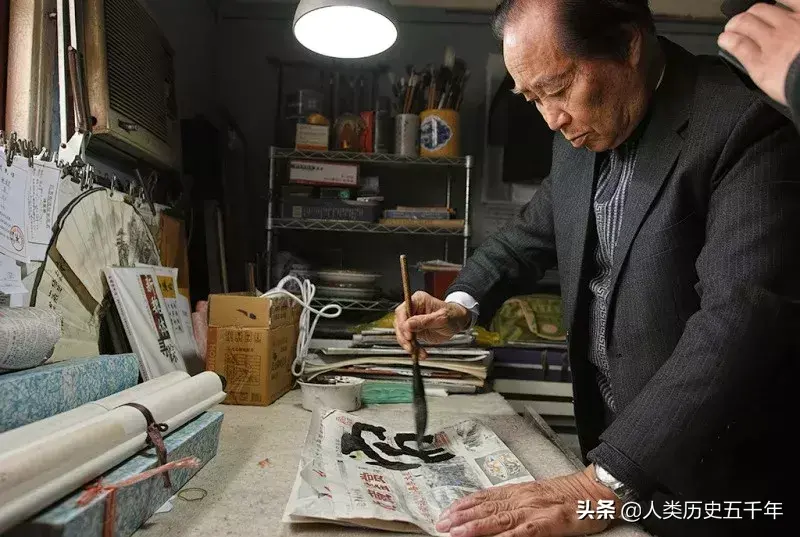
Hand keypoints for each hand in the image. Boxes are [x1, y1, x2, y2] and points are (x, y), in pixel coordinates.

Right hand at [394, 291, 469, 358]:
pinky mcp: (415, 331)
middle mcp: (413, 310)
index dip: (402, 323)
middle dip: (403, 337)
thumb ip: (425, 321)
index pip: (402, 311)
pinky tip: (421, 353)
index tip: (408, 335)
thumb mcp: (441, 318)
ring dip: (408, 345)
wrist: (459, 322)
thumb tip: (408, 324)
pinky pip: (410, 341)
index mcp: (418, 300)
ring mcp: (413, 321)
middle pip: (400, 323)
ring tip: (416, 351)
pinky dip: (414, 348)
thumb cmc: (452, 315)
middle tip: (410, 345)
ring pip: (402, 334)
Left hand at [435, 466, 619, 536]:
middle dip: (461, 517)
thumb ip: (514, 501)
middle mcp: (522, 498)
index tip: (446, 512)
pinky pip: (524, 532)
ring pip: (499, 519)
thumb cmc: (569, 495)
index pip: (484, 497)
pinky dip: (507, 536)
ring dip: (475, 527)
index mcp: (519, 491)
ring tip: (456, 532)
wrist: (596, 491)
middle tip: (442, 525)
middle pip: (486, 508)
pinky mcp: (548, 523)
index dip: (463, 505)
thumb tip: (490, 508)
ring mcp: (534, 510)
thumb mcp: (536, 493)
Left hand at [718, 0, 799, 105]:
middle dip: (750, 15)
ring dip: (735, 25)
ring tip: (731, 29)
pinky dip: (728, 40)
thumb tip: (796, 36)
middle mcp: (788, 26)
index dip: (775, 2)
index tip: (771, 5)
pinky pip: (739, 45)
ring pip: (744, 23)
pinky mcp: (759, 63)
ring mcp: (771, 43)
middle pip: (760, 10)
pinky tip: (724, 40)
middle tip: (746, 22)